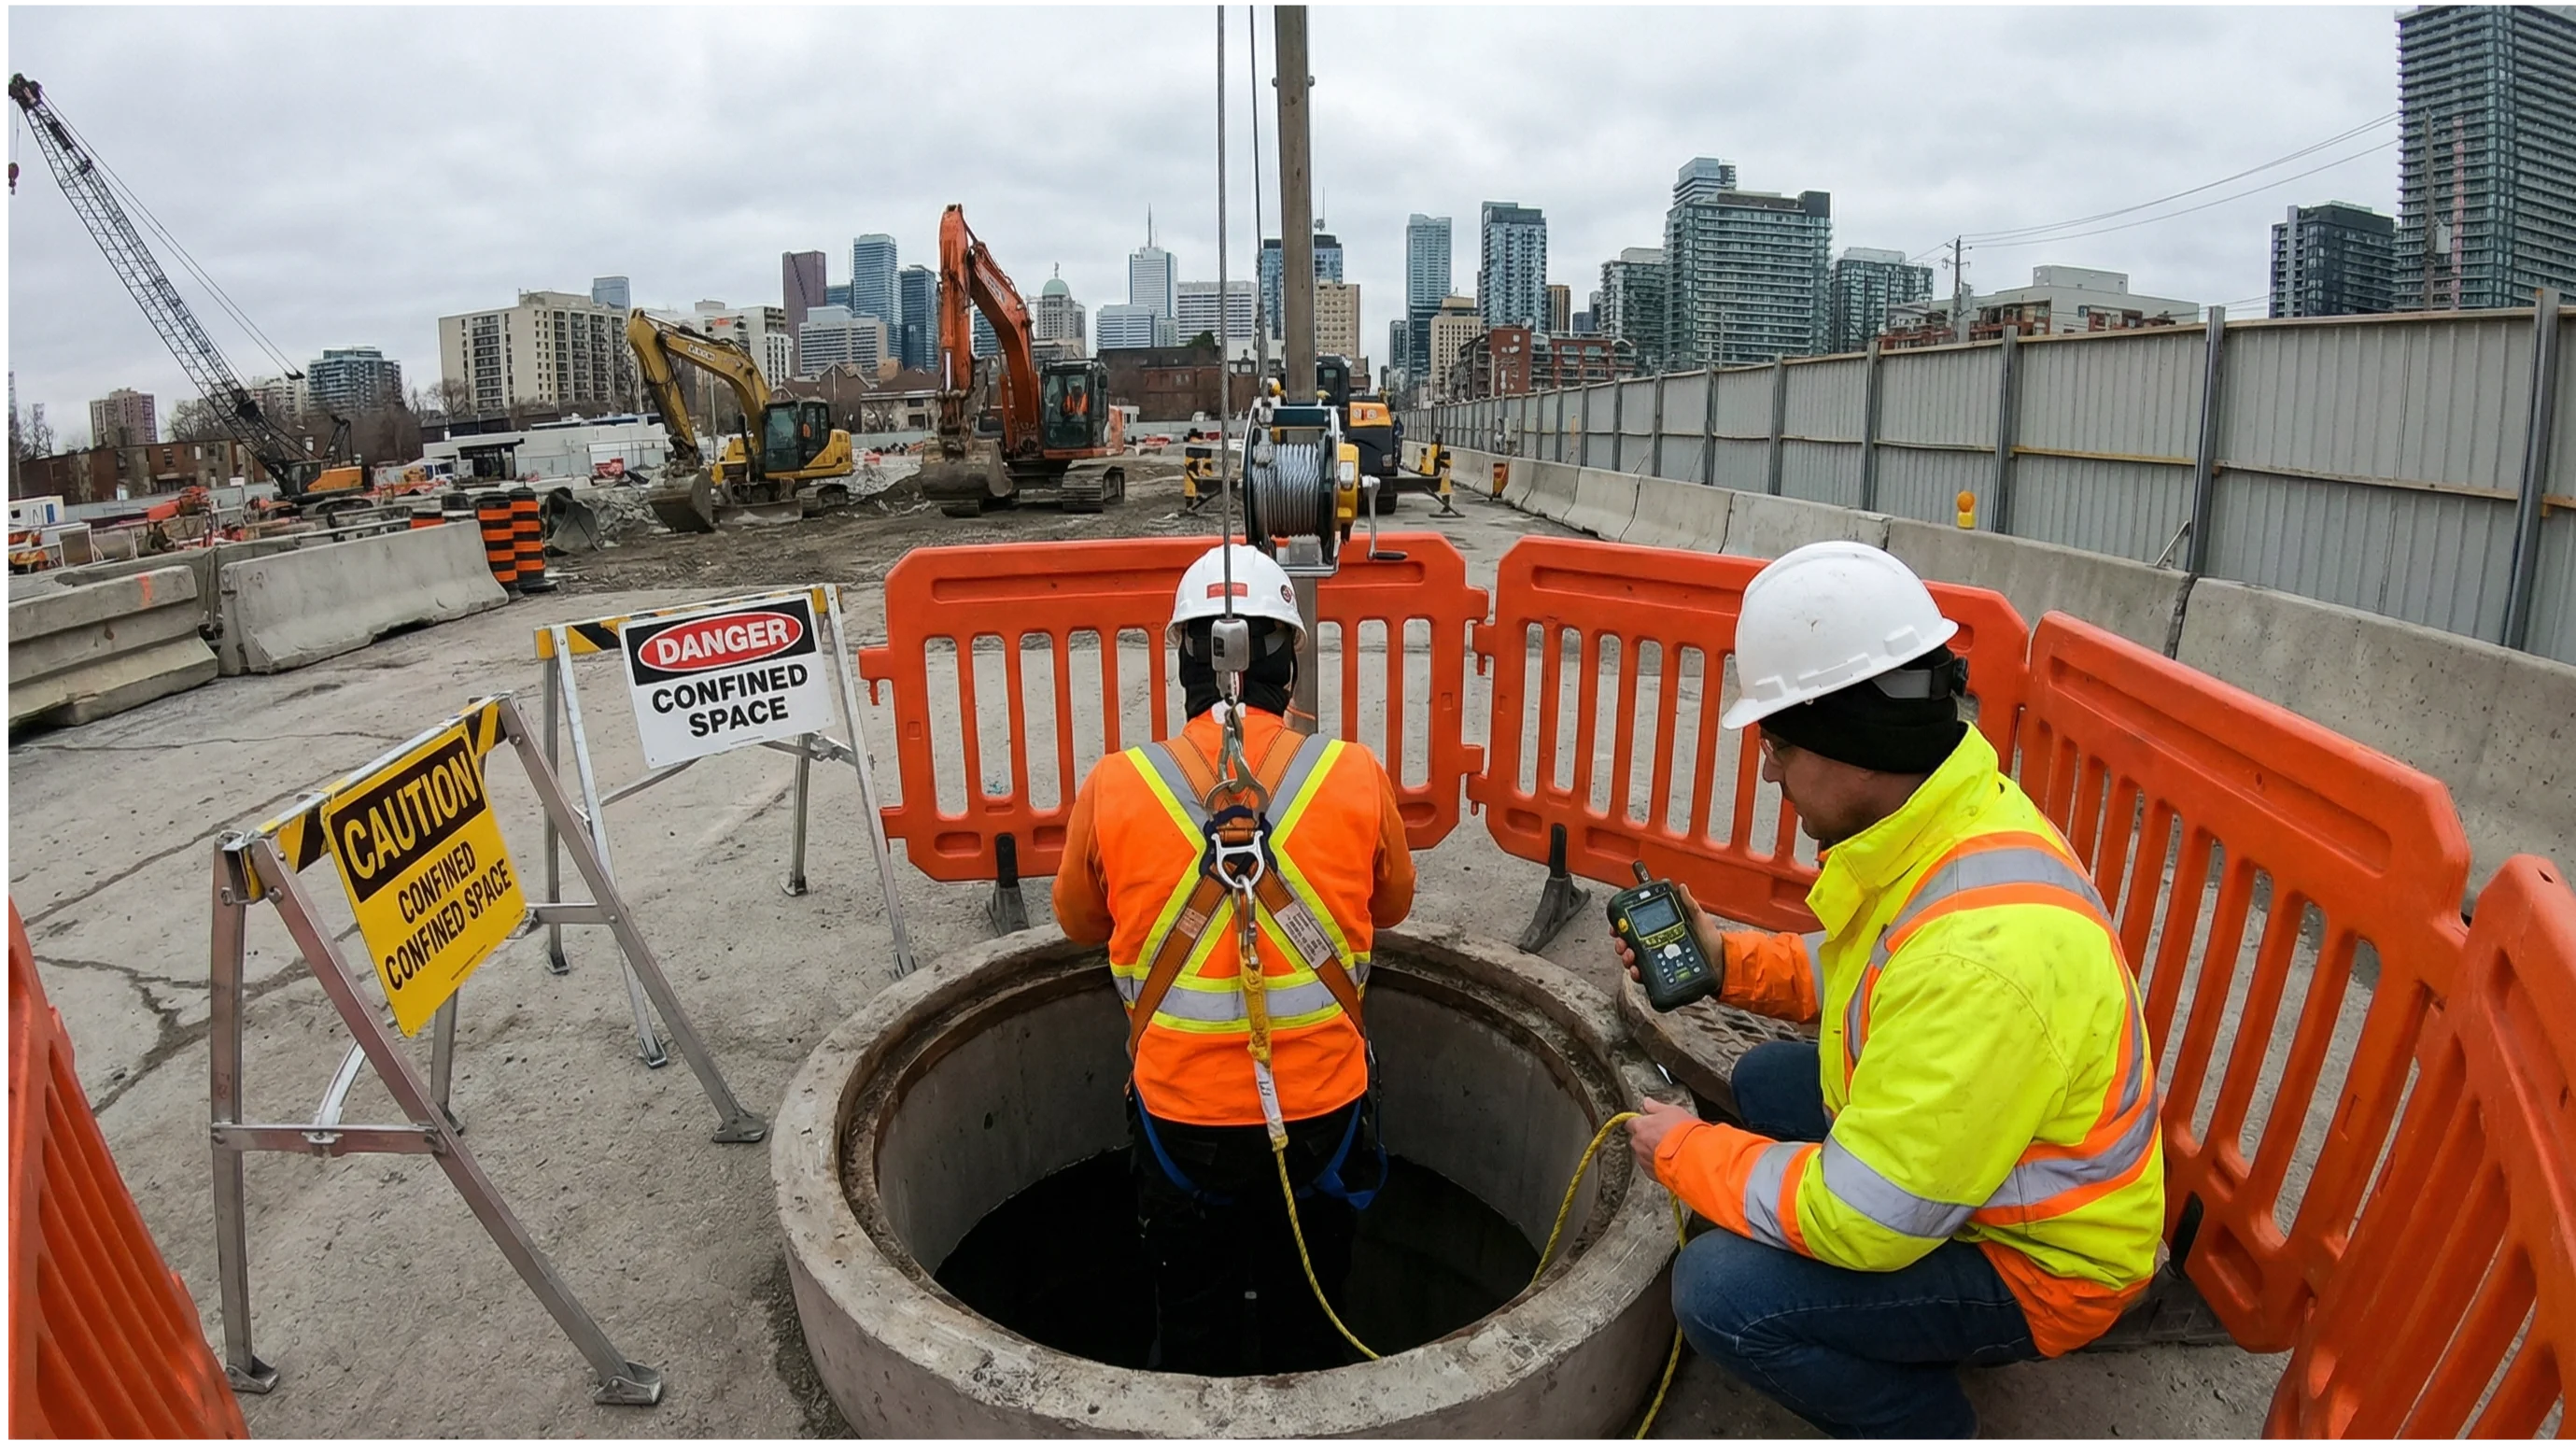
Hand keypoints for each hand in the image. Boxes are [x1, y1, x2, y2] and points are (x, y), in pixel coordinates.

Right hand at [1610, 880, 1724, 993]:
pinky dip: (1637, 974)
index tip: (1617, 925)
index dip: (1623, 925)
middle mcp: (1657, 944)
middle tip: (1623, 943)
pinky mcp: (1662, 976)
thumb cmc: (1711, 942)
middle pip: (1630, 943)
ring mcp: (1658, 961)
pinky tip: (1637, 971)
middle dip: (1621, 943)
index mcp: (1662, 929)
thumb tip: (1682, 887)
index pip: (1637, 925)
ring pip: (1633, 959)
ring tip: (1630, 956)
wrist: (1722, 964)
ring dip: (1626, 958)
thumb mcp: (1699, 920)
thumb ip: (1689, 905)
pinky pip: (1644, 976)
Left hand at [1627, 1098, 1697, 1174]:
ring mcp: (1643, 1159)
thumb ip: (1655, 1107)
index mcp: (1641, 1126)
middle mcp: (1638, 1143)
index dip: (1639, 1122)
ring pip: (1642, 1153)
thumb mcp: (1672, 1111)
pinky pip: (1650, 1166)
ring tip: (1668, 1150)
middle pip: (1636, 1139)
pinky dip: (1656, 1164)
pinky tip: (1669, 1160)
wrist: (1691, 1156)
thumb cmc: (1683, 1132)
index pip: (1631, 1122)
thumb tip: (1646, 1102)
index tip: (1646, 1123)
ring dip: (1651, 1151)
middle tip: (1662, 1137)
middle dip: (1646, 1138)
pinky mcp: (1650, 1173)